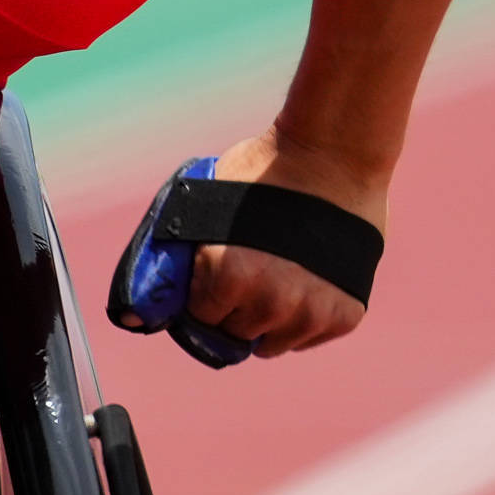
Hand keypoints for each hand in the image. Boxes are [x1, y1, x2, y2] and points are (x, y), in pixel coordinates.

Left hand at [187, 132, 383, 357]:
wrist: (334, 151)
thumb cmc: (264, 169)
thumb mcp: (208, 204)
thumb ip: (189, 253)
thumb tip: (149, 302)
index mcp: (228, 276)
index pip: (200, 318)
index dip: (205, 297)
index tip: (215, 279)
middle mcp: (269, 302)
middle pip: (237, 334)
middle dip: (236, 311)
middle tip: (250, 276)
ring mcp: (310, 312)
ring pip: (273, 343)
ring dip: (270, 321)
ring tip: (279, 278)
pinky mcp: (345, 315)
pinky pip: (310, 336)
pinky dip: (306, 317)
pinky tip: (309, 281)